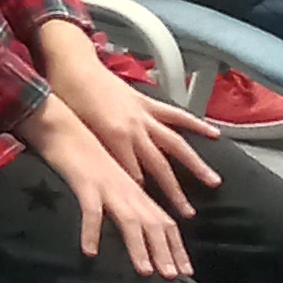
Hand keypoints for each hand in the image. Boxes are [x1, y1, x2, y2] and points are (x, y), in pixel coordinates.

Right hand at [23, 93, 194, 276]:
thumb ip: (125, 199)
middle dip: (166, 251)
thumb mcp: (111, 176)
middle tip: (175, 277)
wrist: (65, 123)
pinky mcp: (86, 183)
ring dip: (139, 247)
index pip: (165, 222)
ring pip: (129, 220)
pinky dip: (91, 231)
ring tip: (146, 272)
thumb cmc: (85, 150)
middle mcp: (129, 188)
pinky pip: (90, 211)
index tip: (186, 272)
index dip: (176, 247)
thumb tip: (134, 224)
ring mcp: (109, 186)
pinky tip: (89, 253)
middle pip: (154, 223)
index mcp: (136, 189)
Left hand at [43, 29, 219, 204]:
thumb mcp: (78, 132)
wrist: (73, 67)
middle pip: (159, 167)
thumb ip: (98, 155)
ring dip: (196, 164)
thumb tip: (112, 178)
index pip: (133, 177)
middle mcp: (135, 129)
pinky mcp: (148, 103)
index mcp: (115, 138)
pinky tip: (214, 135)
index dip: (142, 197)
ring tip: (214, 181)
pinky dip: (196, 124)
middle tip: (188, 214)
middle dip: (174, 192)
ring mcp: (145, 116)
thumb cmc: (68, 100)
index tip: (153, 216)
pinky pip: (176, 115)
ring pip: (176, 144)